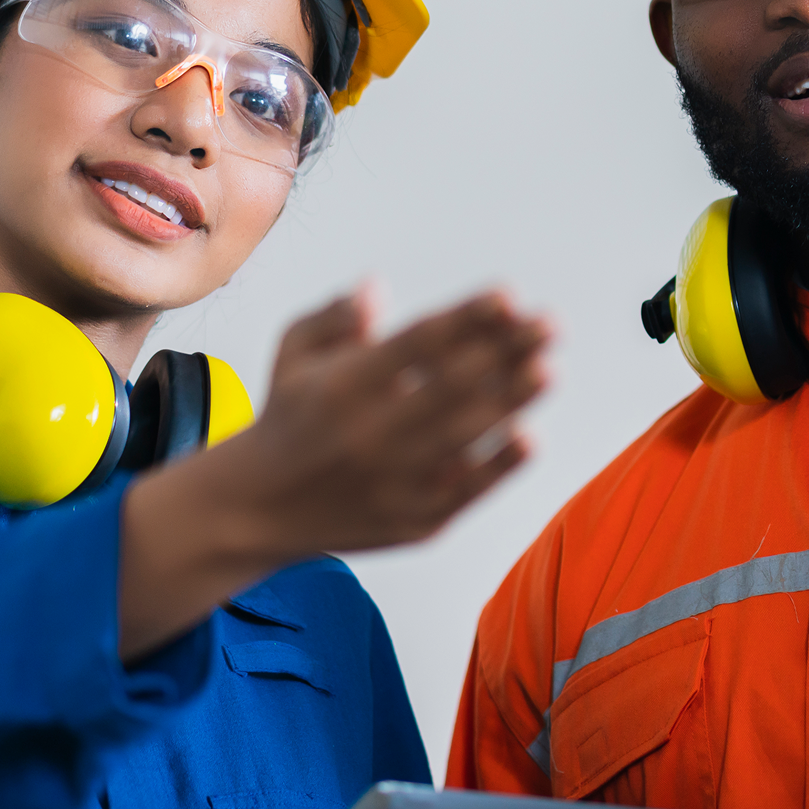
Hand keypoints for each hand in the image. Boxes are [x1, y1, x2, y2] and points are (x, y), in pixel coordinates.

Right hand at [235, 284, 548, 554]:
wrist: (258, 509)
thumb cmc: (291, 415)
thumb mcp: (294, 353)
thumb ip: (334, 317)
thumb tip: (377, 289)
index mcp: (343, 386)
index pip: (416, 344)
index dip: (465, 318)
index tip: (508, 294)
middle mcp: (370, 434)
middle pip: (450, 386)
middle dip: (505, 351)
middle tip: (550, 324)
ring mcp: (395, 481)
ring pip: (464, 436)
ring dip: (512, 401)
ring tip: (549, 368)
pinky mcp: (415, 520)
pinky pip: (466, 491)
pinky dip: (500, 466)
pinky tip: (531, 437)